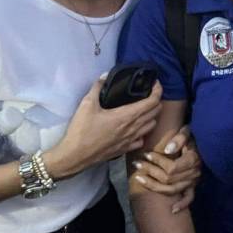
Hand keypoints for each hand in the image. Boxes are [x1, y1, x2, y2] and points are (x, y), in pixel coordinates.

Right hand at [45, 78, 162, 179]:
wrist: (74, 156)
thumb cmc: (81, 130)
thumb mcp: (87, 104)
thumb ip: (97, 87)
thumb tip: (105, 75)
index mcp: (126, 116)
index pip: (152, 102)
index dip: (158, 90)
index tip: (156, 83)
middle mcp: (133, 128)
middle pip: (155, 113)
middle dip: (156, 101)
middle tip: (149, 94)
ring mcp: (130, 140)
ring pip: (151, 126)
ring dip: (152, 116)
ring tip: (144, 109)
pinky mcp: (125, 150)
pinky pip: (142, 140)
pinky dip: (143, 132)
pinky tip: (136, 128)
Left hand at [132, 126, 201, 213]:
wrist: (205, 141)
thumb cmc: (193, 135)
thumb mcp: (187, 131)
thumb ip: (179, 139)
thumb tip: (167, 150)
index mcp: (192, 160)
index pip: (172, 167)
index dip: (157, 162)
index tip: (146, 154)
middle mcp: (193, 173)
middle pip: (168, 179)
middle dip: (150, 171)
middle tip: (137, 163)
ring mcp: (193, 181)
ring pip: (172, 190)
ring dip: (154, 186)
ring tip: (139, 178)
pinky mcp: (193, 185)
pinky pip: (189, 198)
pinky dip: (182, 205)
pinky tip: (172, 210)